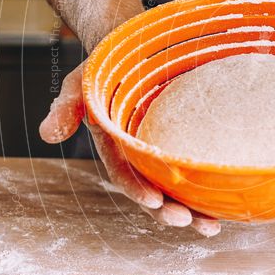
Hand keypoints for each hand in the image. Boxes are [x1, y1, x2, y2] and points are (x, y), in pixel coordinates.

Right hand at [40, 65, 221, 236]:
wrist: (133, 47)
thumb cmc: (105, 68)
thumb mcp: (81, 82)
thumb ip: (66, 108)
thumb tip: (46, 135)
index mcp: (114, 146)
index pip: (123, 174)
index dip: (137, 189)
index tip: (154, 202)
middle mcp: (139, 155)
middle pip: (153, 190)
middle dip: (168, 211)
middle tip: (189, 222)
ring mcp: (161, 151)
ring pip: (177, 188)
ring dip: (194, 211)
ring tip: (211, 228)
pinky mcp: (183, 143)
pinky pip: (196, 170)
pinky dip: (209, 188)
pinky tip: (228, 204)